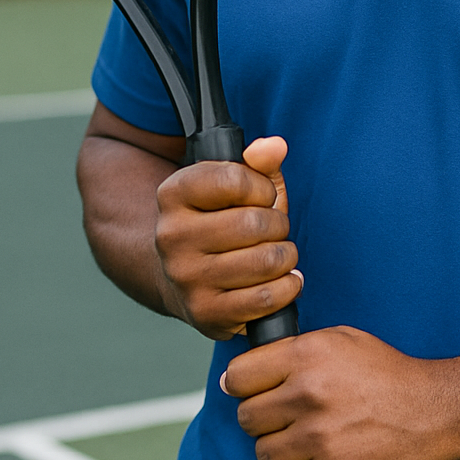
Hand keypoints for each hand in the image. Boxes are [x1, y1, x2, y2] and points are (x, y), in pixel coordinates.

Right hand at [153, 136, 302, 340]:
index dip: (262, 188)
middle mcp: (171, 236)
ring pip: (265, 261)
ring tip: (277, 254)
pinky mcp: (205, 313)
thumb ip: (258, 162)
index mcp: (173, 194)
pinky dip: (288, 287)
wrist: (184, 277)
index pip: (234, 178)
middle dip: (278, 225)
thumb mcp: (237, 186)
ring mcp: (186, 278)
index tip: (262, 197)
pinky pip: (267, 298)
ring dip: (286, 256)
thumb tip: (275, 146)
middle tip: (272, 231)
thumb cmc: (221, 223)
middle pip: (254, 223)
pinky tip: (284, 280)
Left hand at [221, 326, 459, 459]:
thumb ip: (291, 351)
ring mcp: (322, 439)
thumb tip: (234, 378)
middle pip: (247, 419)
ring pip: (265, 455)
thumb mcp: (342, 340)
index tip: (255, 392)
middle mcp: (309, 395)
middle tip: (289, 418)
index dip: (243, 386)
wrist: (436, 410)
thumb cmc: (387, 373)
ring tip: (309, 440)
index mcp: (307, 356)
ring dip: (282, 451)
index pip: (238, 378)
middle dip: (264, 419)